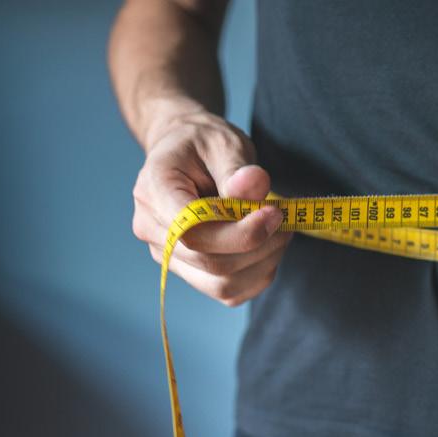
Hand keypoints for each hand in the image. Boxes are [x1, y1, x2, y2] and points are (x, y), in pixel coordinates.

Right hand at [131, 110, 290, 305]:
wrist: (187, 152)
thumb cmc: (203, 144)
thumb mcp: (223, 142)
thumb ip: (237, 167)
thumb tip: (254, 185)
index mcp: (153, 191)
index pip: (191, 232)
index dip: (239, 232)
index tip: (275, 213)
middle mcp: (152, 230)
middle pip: (210, 262)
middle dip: (259, 245)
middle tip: (285, 218)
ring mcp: (167, 256)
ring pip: (222, 284)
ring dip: (263, 262)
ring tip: (279, 230)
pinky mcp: (189, 271)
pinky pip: (228, 292)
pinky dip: (258, 275)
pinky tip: (268, 247)